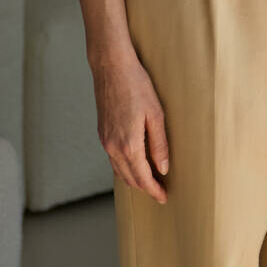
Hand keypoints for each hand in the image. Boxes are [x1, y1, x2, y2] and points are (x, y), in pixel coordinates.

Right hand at [90, 47, 170, 203]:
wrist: (111, 68)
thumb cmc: (137, 86)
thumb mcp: (155, 115)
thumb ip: (159, 144)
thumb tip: (163, 169)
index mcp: (128, 144)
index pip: (142, 177)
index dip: (154, 190)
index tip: (164, 198)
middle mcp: (113, 147)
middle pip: (130, 178)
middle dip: (145, 189)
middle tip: (160, 193)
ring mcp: (105, 141)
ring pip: (119, 171)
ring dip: (134, 180)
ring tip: (150, 183)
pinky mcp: (102, 134)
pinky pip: (113, 160)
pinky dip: (124, 169)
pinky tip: (134, 166)